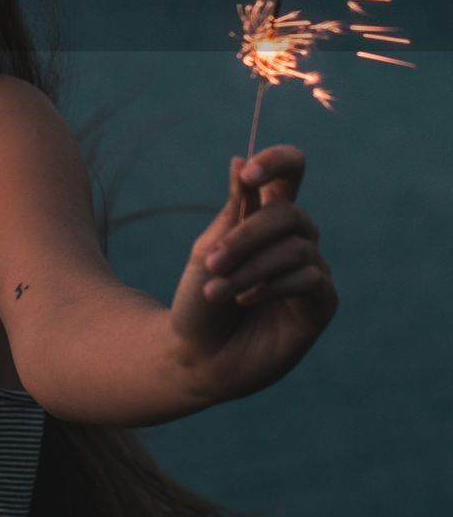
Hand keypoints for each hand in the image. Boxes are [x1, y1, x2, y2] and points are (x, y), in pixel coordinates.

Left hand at [168, 145, 338, 404]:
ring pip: (295, 249)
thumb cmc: (200, 301)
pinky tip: (245, 301)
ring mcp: (311, 271)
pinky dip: (271, 286)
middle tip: (211, 262)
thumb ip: (233, 210)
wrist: (197, 356)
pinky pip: (309, 279)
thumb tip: (240, 160)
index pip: (290, 173)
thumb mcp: (209, 250)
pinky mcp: (321, 304)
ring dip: (250, 268)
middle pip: (289, 213)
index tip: (249, 175)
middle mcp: (293, 240)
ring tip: (217, 290)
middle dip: (247, 236)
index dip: (277, 162)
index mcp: (264, 217)